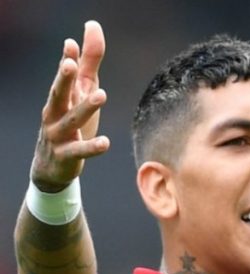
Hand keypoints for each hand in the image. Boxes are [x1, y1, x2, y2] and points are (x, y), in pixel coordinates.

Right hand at [31, 20, 107, 192]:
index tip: (71, 44)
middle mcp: (55, 113)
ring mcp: (59, 134)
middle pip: (58, 93)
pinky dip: (91, 147)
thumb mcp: (78, 96)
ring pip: (71, 120)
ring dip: (85, 108)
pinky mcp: (66, 155)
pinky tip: (105, 143)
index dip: (67, 60)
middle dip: (64, 78)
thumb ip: (83, 68)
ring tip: (101, 94)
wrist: (51, 166)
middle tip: (70, 63)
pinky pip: (79, 151)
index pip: (64, 76)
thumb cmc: (69, 125)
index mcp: (60, 97)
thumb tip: (76, 38)